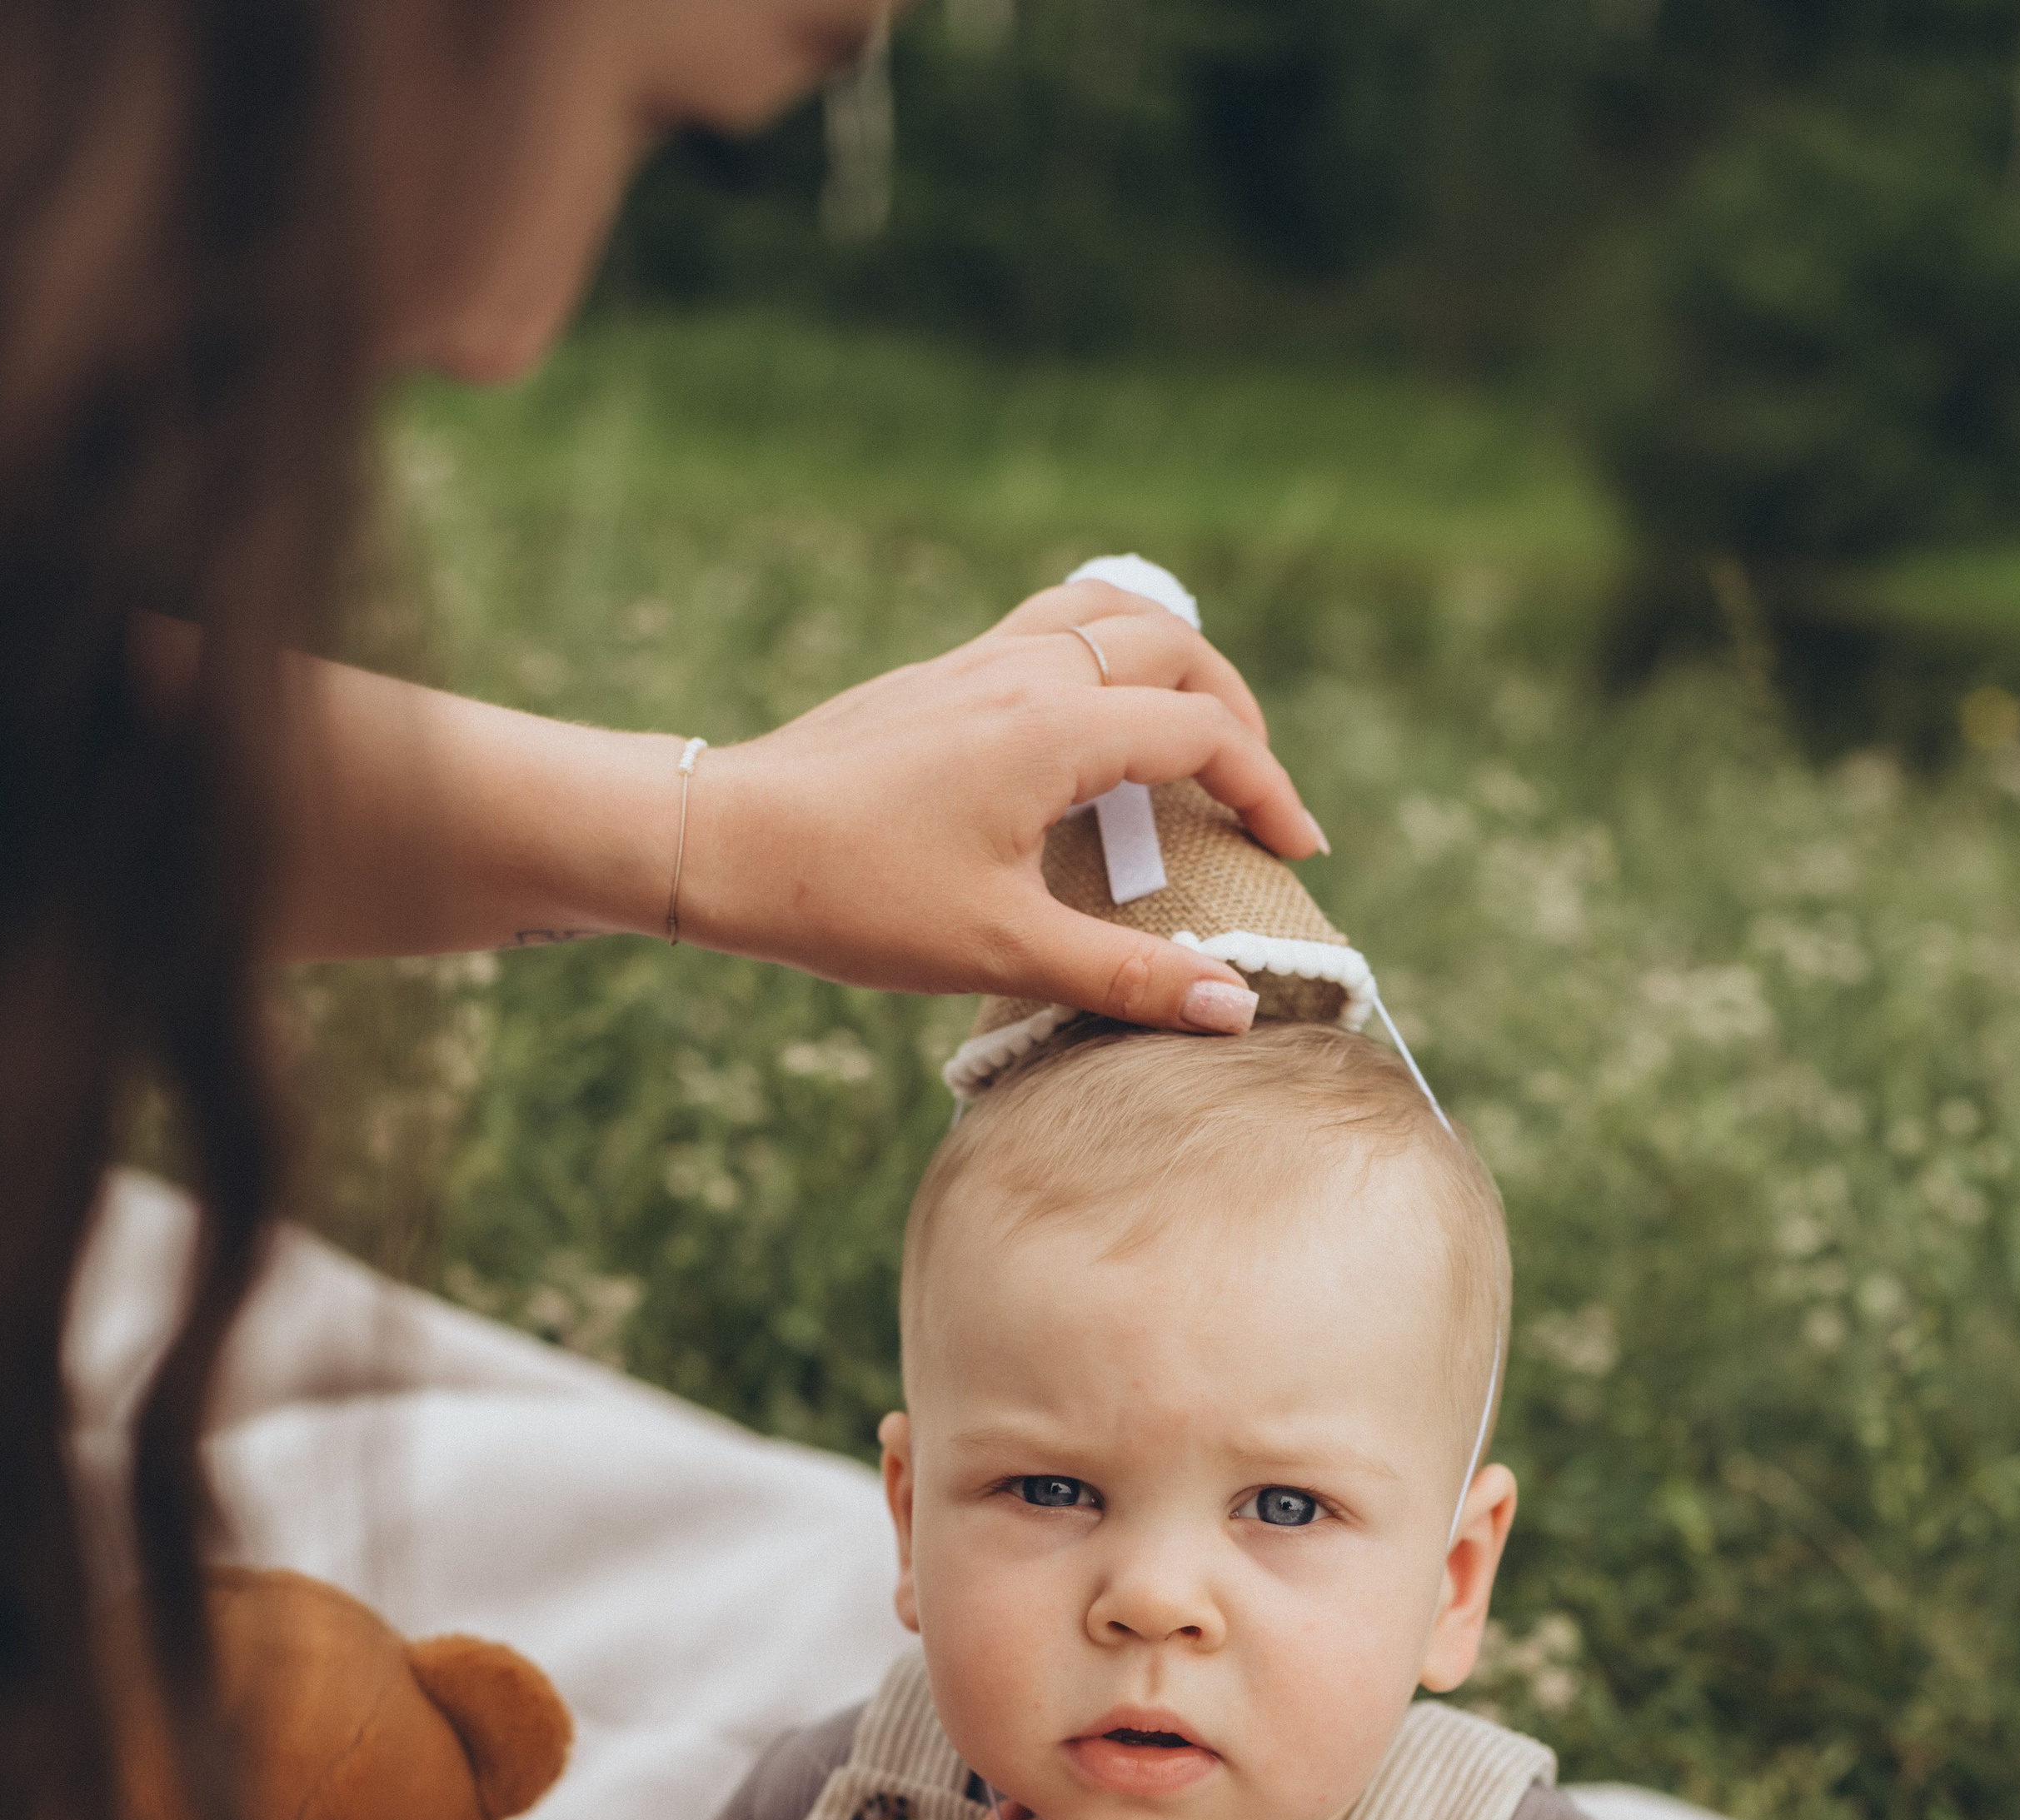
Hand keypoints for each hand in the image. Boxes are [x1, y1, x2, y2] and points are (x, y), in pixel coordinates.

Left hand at [682, 578, 1326, 1025]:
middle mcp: (1023, 674)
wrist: (723, 841)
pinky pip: (1047, 628)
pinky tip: (1090, 724)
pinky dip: (1101, 654)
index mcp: (1053, 730)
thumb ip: (1124, 974)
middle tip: (1254, 788)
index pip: (1203, 734)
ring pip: (1107, 613)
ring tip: (1194, 729)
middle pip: (1172, 646)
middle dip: (1234, 709)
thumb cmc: (852, 897)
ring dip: (1170, 658)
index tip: (1296, 850)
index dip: (1267, 789)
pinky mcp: (939, 677)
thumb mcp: (999, 950)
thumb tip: (1231, 1006)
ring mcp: (976, 664)